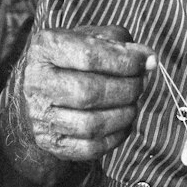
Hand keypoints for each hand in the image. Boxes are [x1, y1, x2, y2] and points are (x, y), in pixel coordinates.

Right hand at [22, 24, 154, 162]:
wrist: (40, 90)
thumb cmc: (73, 60)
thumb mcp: (91, 38)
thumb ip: (120, 42)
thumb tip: (149, 60)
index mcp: (45, 48)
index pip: (89, 56)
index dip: (125, 61)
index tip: (148, 62)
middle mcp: (36, 81)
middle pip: (89, 92)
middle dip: (126, 90)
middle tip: (140, 85)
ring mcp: (39, 115)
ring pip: (91, 124)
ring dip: (124, 115)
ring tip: (133, 103)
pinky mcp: (50, 141)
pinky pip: (90, 148)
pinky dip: (116, 137)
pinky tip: (123, 123)